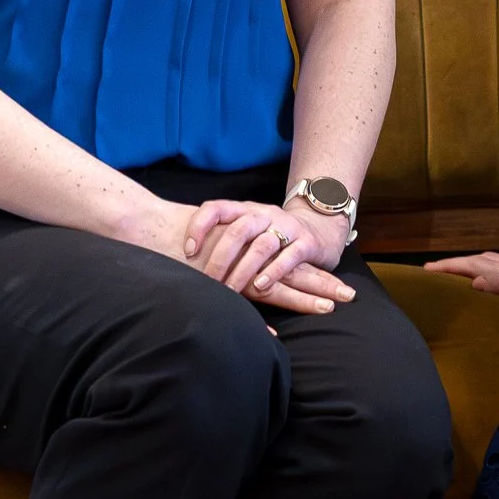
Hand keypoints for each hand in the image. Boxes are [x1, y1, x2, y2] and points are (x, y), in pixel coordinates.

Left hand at [181, 197, 355, 316]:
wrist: (318, 229)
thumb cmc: (269, 237)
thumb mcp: (245, 233)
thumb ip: (220, 240)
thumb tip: (179, 260)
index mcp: (244, 209)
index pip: (215, 208)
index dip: (198, 226)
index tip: (186, 251)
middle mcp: (263, 214)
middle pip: (238, 230)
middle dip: (220, 258)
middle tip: (208, 282)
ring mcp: (286, 226)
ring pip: (262, 245)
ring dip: (244, 271)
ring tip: (231, 290)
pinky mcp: (306, 243)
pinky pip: (288, 256)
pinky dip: (272, 273)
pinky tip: (260, 288)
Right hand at [426, 246, 498, 306]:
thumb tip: (474, 283)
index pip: (473, 267)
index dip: (450, 268)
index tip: (426, 269)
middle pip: (478, 262)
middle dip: (454, 264)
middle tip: (433, 269)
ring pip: (491, 262)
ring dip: (471, 264)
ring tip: (456, 266)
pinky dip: (490, 265)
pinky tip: (495, 266)